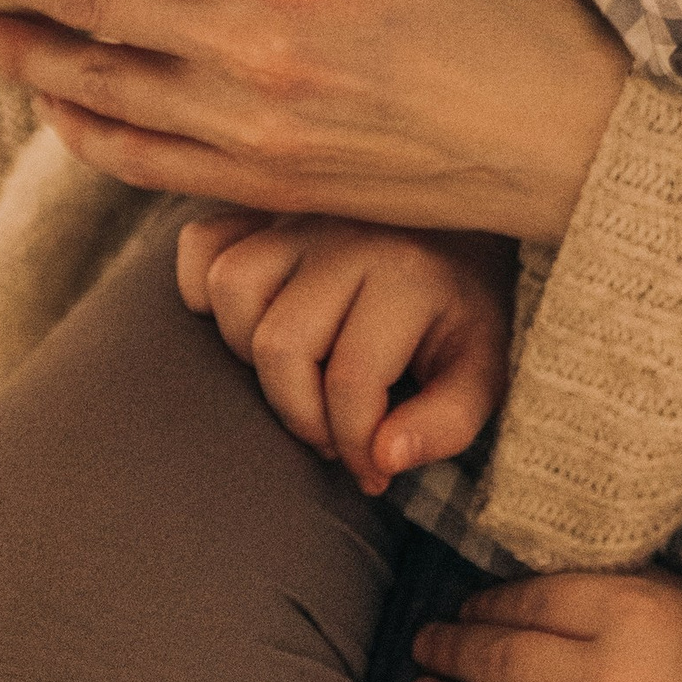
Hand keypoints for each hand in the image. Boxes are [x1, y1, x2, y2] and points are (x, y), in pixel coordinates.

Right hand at [177, 211, 514, 494]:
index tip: (372, 470)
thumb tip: (382, 459)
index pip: (351, 383)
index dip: (354, 447)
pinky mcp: (263, 211)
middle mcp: (350, 236)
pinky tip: (252, 321)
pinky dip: (205, 289)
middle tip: (331, 428)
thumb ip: (447, 424)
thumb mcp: (480, 373)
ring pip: (232, 285)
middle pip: (279, 342)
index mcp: (409, 274)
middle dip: (300, 412)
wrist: (461, 233)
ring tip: (296, 372)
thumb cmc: (460, 316)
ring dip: (248, 348)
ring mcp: (300, 217)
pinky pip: (201, 244)